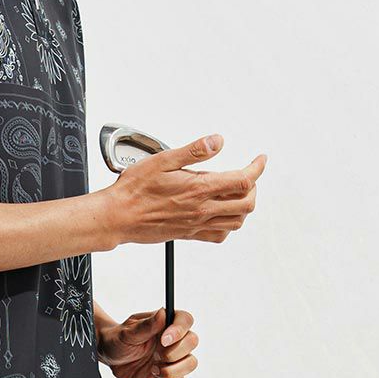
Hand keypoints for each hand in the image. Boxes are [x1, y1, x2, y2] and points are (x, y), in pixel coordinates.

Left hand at [97, 307, 198, 377]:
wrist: (112, 358)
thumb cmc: (119, 339)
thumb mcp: (127, 332)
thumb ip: (146, 326)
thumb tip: (163, 313)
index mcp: (166, 324)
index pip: (185, 320)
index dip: (179, 330)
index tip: (164, 340)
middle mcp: (174, 340)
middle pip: (192, 341)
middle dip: (175, 352)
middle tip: (156, 356)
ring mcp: (174, 359)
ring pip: (191, 363)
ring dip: (173, 370)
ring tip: (153, 370)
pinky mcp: (170, 377)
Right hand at [101, 133, 263, 247]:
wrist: (118, 217)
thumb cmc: (134, 190)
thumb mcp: (163, 159)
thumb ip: (193, 151)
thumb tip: (217, 142)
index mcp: (199, 189)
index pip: (243, 180)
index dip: (257, 168)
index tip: (259, 160)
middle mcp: (202, 209)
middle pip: (247, 203)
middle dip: (253, 187)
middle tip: (247, 175)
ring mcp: (197, 224)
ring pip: (237, 222)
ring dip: (244, 206)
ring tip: (237, 193)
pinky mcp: (189, 234)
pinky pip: (218, 235)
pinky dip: (228, 225)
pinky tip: (221, 214)